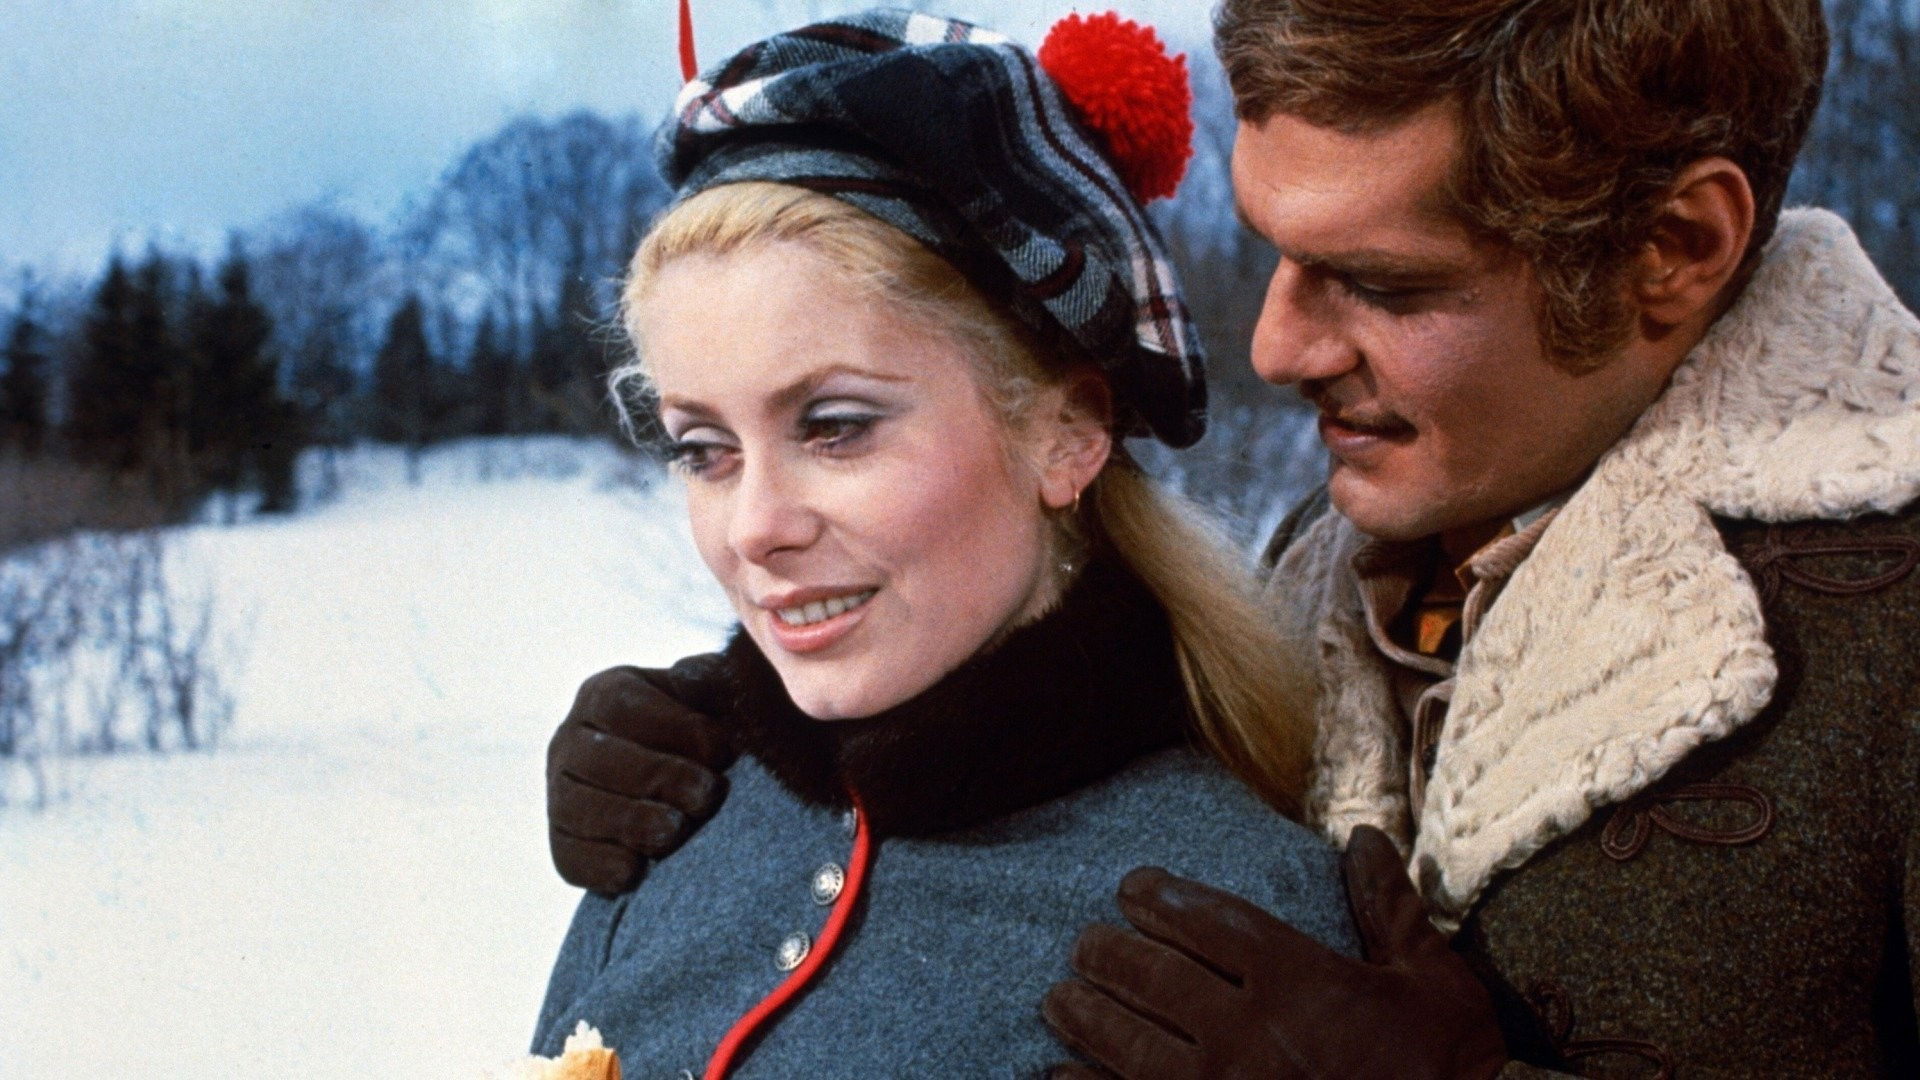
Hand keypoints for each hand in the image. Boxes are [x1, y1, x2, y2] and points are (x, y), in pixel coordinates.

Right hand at [546, 655, 736, 893]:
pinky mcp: (563, 843)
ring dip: (630, 822)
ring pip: (578, 808)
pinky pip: (569, 856)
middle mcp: (570, 740)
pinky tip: (638, 871)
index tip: (724, 750)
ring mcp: (559, 792)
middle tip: (708, 795)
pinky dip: (600, 866)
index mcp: (605, 694)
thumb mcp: (713, 699)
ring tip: (675, 832)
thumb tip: (692, 677)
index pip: (623, 705)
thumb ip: (710, 683)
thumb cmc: (708, 734)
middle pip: (598, 757)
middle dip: (657, 777)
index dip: (674, 727)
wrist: (691, 793)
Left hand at [1042, 826, 1506, 1078]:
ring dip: (1086, 1016)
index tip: (1131, 888)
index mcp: (1298, 980)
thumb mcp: (1435, 983)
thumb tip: (1366, 837)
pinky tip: (1062, 1074)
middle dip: (1107, 954)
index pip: (1206, 921)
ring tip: (1060, 999)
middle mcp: (1247, 1033)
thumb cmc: (1453, 1070)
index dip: (1160, 897)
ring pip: (1127, 1044)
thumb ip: (1390, 910)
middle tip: (1083, 945)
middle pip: (1151, 977)